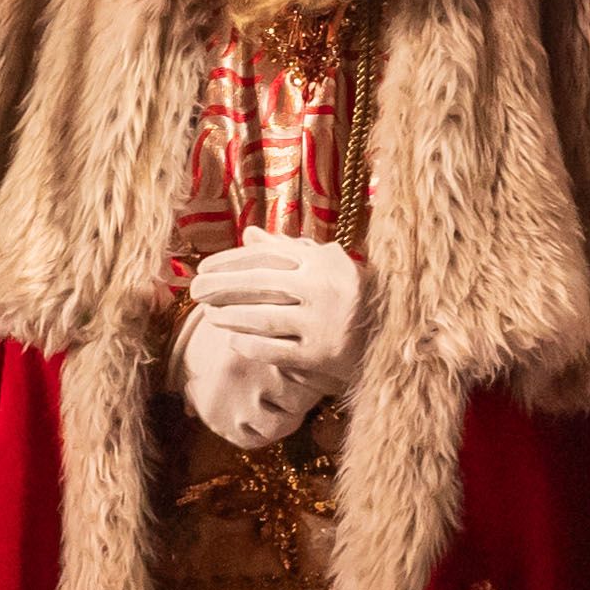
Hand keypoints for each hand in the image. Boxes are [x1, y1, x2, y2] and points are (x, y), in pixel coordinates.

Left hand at [173, 229, 362, 451]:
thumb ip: (287, 249)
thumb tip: (248, 235)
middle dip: (221, 286)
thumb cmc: (350, 293)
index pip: (265, 257)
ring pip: (263, 318)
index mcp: (321, 262)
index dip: (230, 261)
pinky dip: (250, 345)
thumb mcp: (325, 264)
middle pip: (259, 285)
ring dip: (231, 316)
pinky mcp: (322, 355)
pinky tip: (232, 341)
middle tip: (195, 290)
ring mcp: (322, 323)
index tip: (204, 266)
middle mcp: (322, 289)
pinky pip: (276, 351)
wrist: (394, 334)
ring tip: (209, 315)